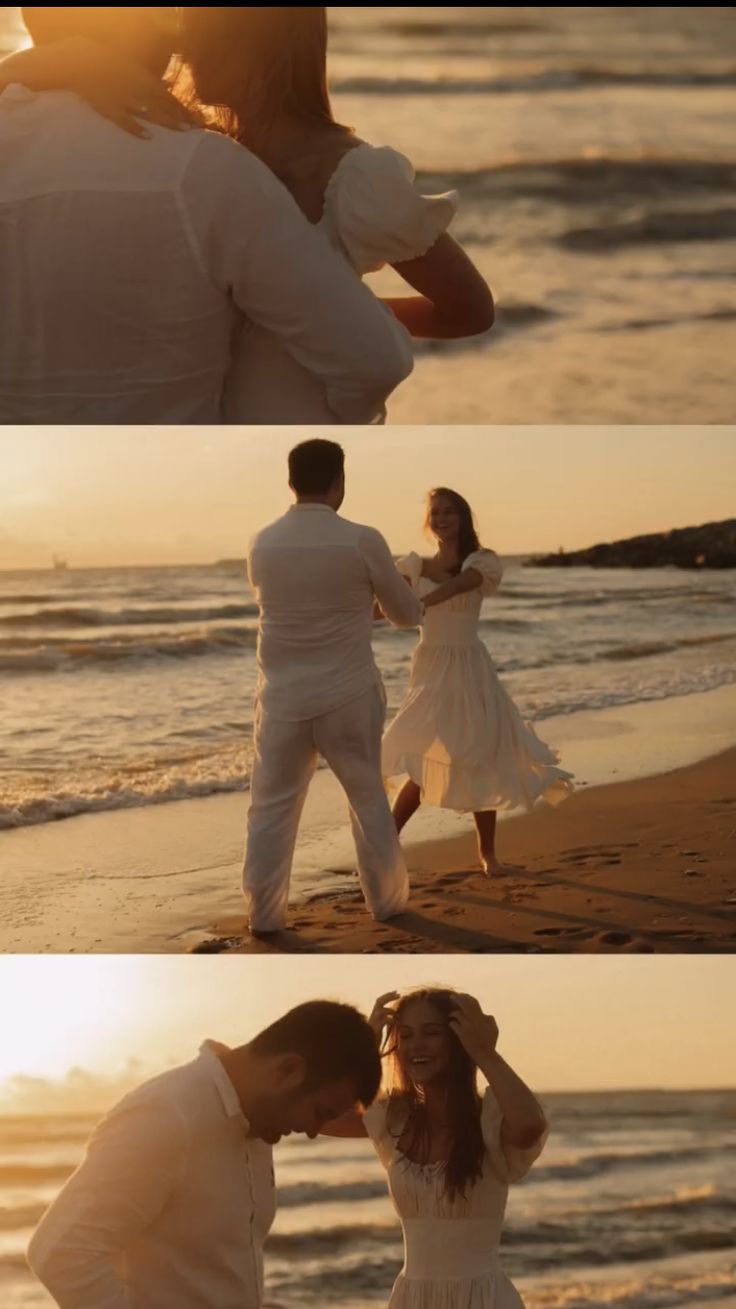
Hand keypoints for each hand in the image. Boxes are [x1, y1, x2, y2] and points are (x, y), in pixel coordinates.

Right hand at [26, 36, 195, 136]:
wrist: (81, 62)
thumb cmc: (108, 65)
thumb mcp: (132, 69)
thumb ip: (150, 81)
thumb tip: (167, 86)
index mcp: (143, 80)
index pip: (168, 97)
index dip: (183, 109)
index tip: (196, 120)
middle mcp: (137, 89)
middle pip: (164, 106)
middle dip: (180, 116)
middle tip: (196, 129)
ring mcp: (124, 100)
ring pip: (150, 112)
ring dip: (166, 120)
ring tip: (182, 130)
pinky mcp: (110, 108)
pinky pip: (124, 121)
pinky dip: (136, 128)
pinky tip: (149, 137)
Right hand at [369, 991, 398, 1043]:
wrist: (366, 1050)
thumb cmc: (374, 1041)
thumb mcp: (380, 1029)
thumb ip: (385, 1022)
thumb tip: (397, 1017)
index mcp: (373, 1015)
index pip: (379, 1001)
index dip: (387, 995)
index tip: (396, 992)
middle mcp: (371, 1017)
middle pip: (379, 1001)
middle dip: (389, 996)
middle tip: (399, 994)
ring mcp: (372, 1023)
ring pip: (381, 1010)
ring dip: (391, 1011)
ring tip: (398, 1016)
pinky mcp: (374, 1030)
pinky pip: (384, 1020)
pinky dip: (391, 1020)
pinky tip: (396, 1024)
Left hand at [448, 994, 498, 1065]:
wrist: (485, 1055)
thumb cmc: (490, 1043)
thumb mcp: (494, 1029)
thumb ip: (491, 1020)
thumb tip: (486, 1014)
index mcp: (482, 1017)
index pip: (473, 1002)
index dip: (467, 997)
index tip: (461, 995)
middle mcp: (474, 1020)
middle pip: (464, 1004)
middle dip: (457, 999)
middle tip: (452, 997)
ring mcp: (467, 1026)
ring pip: (457, 1014)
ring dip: (453, 1013)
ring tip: (451, 1015)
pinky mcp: (461, 1034)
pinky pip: (453, 1024)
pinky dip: (451, 1023)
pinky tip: (451, 1024)